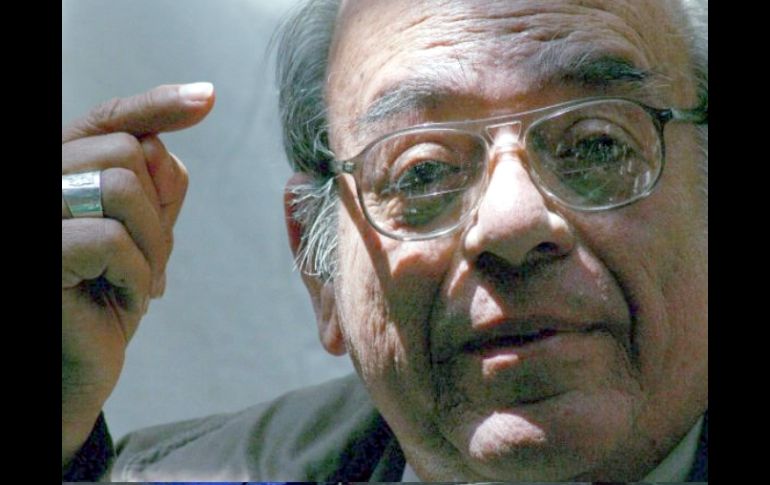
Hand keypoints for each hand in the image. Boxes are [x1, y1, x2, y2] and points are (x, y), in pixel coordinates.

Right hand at [61, 83, 214, 465]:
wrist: (75, 369)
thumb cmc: (106, 297)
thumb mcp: (143, 235)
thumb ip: (155, 186)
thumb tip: (173, 136)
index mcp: (66, 170)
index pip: (110, 119)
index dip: (159, 104)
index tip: (208, 98)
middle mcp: (44, 181)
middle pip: (125, 151)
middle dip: (158, 211)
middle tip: (152, 262)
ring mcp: (38, 216)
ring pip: (119, 185)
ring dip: (151, 244)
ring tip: (138, 282)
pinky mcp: (42, 254)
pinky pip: (107, 238)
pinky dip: (135, 275)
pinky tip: (124, 301)